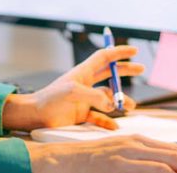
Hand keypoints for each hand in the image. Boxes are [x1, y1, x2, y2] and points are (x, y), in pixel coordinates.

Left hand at [3, 45, 144, 130]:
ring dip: (120, 100)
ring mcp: (84, 99)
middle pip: (109, 73)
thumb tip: (112, 104)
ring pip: (107, 97)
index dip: (118, 52)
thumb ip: (94, 97)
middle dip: (125, 71)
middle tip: (141, 69)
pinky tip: (114, 126)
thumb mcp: (73, 93)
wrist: (35, 116)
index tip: (133, 50)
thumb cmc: (50, 100)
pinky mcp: (81, 114)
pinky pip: (99, 117)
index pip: (103, 57)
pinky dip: (107, 121)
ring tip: (129, 106)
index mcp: (82, 72)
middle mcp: (85, 84)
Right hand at [28, 135, 176, 172]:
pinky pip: (150, 166)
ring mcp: (127, 151)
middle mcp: (135, 142)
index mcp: (136, 140)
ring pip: (169, 158)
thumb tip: (159, 171)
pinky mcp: (119, 162)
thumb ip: (138, 163)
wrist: (62, 160)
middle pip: (176, 152)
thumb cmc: (88, 162)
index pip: (173, 149)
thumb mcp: (117, 158)